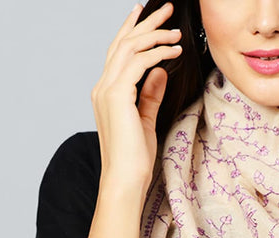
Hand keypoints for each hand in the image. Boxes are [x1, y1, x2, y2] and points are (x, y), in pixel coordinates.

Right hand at [91, 2, 181, 194]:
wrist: (126, 180)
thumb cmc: (135, 159)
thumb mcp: (146, 121)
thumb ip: (150, 96)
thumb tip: (161, 72)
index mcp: (107, 93)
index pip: (118, 54)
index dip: (132, 32)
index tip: (146, 17)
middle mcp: (102, 87)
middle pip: (123, 44)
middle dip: (145, 23)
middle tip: (165, 9)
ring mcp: (107, 90)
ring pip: (129, 49)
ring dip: (154, 35)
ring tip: (176, 30)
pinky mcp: (117, 96)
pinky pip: (138, 64)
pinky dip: (157, 54)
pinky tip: (174, 52)